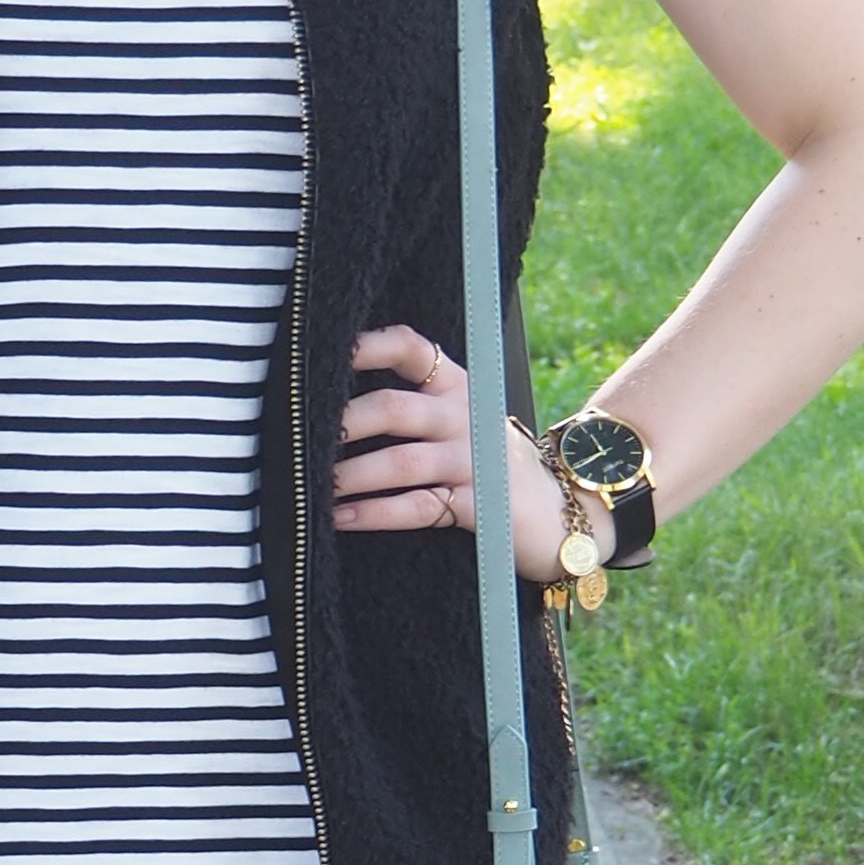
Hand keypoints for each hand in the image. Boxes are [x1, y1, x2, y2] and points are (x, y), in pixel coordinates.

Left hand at [330, 323, 583, 585]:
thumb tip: (333, 406)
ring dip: (350, 476)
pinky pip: (417, 506)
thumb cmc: (492, 465)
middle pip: (392, 408)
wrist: (562, 512)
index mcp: (459, 386)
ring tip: (313, 486)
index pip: (412, 349)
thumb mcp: (465, 422)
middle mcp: (465, 416)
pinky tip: (343, 518)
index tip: (327, 353)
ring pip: (399, 461)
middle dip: (342, 425)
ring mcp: (474, 460)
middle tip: (300, 441)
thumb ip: (418, 406)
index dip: (367, 347)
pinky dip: (374, 514)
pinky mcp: (479, 505)